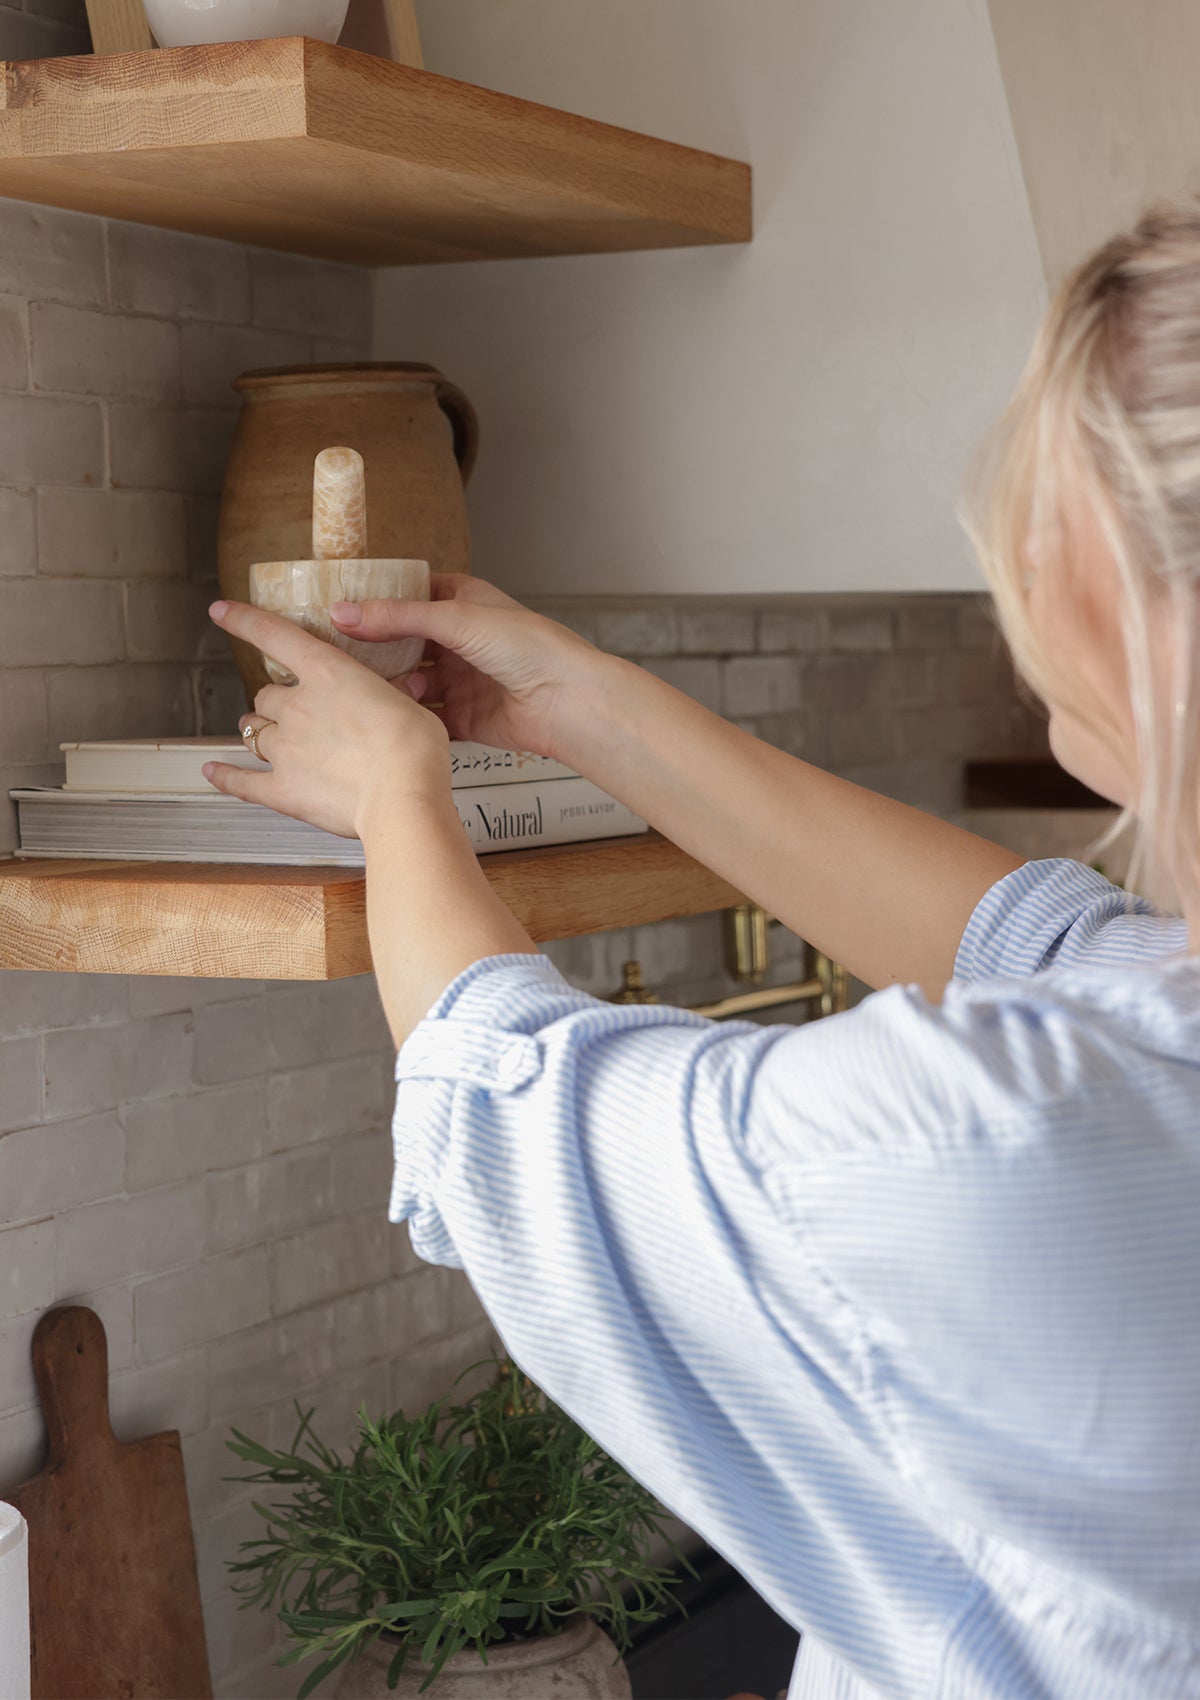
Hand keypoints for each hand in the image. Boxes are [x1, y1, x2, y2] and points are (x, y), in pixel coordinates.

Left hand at [203, 600, 451, 839]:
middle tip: (290, 710)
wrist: (402, 796)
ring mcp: (285, 748)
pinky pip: (243, 782)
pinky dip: (226, 777)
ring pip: (254, 732)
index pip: (274, 635)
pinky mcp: (282, 789)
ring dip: (258, 731)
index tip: (222, 612)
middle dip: (274, 702)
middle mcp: (297, 706)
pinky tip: (214, 773)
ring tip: (264, 737)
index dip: (243, 620)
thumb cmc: (413, 749)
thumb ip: (388, 698)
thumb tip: (396, 695)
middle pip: (266, 695)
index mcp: (327, 673)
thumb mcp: (408, 706)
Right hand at [329, 574, 600, 761]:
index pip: (406, 596)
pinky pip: (423, 715)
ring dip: (390, 684)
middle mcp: (458, 640)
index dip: (374, 602)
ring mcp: (459, 679)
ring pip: (409, 680)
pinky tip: (389, 714)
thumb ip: (397, 617)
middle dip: (374, 650)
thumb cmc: (530, 647)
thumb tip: (342, 612)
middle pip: (402, 642)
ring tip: (367, 686)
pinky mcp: (461, 717)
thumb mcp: (456, 618)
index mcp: (461, 602)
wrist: (566, 701)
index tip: (336, 610)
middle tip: (336, 654)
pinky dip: (407, 715)